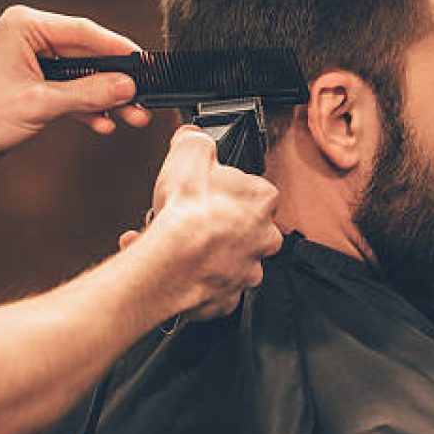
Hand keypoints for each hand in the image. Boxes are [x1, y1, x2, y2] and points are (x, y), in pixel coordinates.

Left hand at [0, 6, 150, 171]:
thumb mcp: (40, 103)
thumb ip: (88, 93)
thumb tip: (128, 86)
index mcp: (26, 26)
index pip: (84, 32)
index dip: (118, 49)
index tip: (144, 64)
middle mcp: (31, 39)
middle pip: (87, 56)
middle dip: (115, 81)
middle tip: (143, 98)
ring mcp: (34, 63)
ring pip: (82, 77)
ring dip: (106, 98)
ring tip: (134, 117)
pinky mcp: (35, 87)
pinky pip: (70, 93)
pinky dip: (87, 108)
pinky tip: (105, 124)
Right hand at [125, 126, 281, 319]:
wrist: (169, 261)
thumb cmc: (186, 212)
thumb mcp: (188, 150)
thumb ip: (196, 139)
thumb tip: (194, 135)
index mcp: (262, 199)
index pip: (255, 188)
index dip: (228, 187)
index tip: (209, 188)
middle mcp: (264, 237)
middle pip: (246, 224)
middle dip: (220, 222)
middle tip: (192, 217)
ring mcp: (247, 270)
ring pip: (230, 258)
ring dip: (207, 251)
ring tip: (176, 243)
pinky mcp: (228, 298)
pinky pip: (216, 287)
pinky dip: (198, 279)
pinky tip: (178, 267)